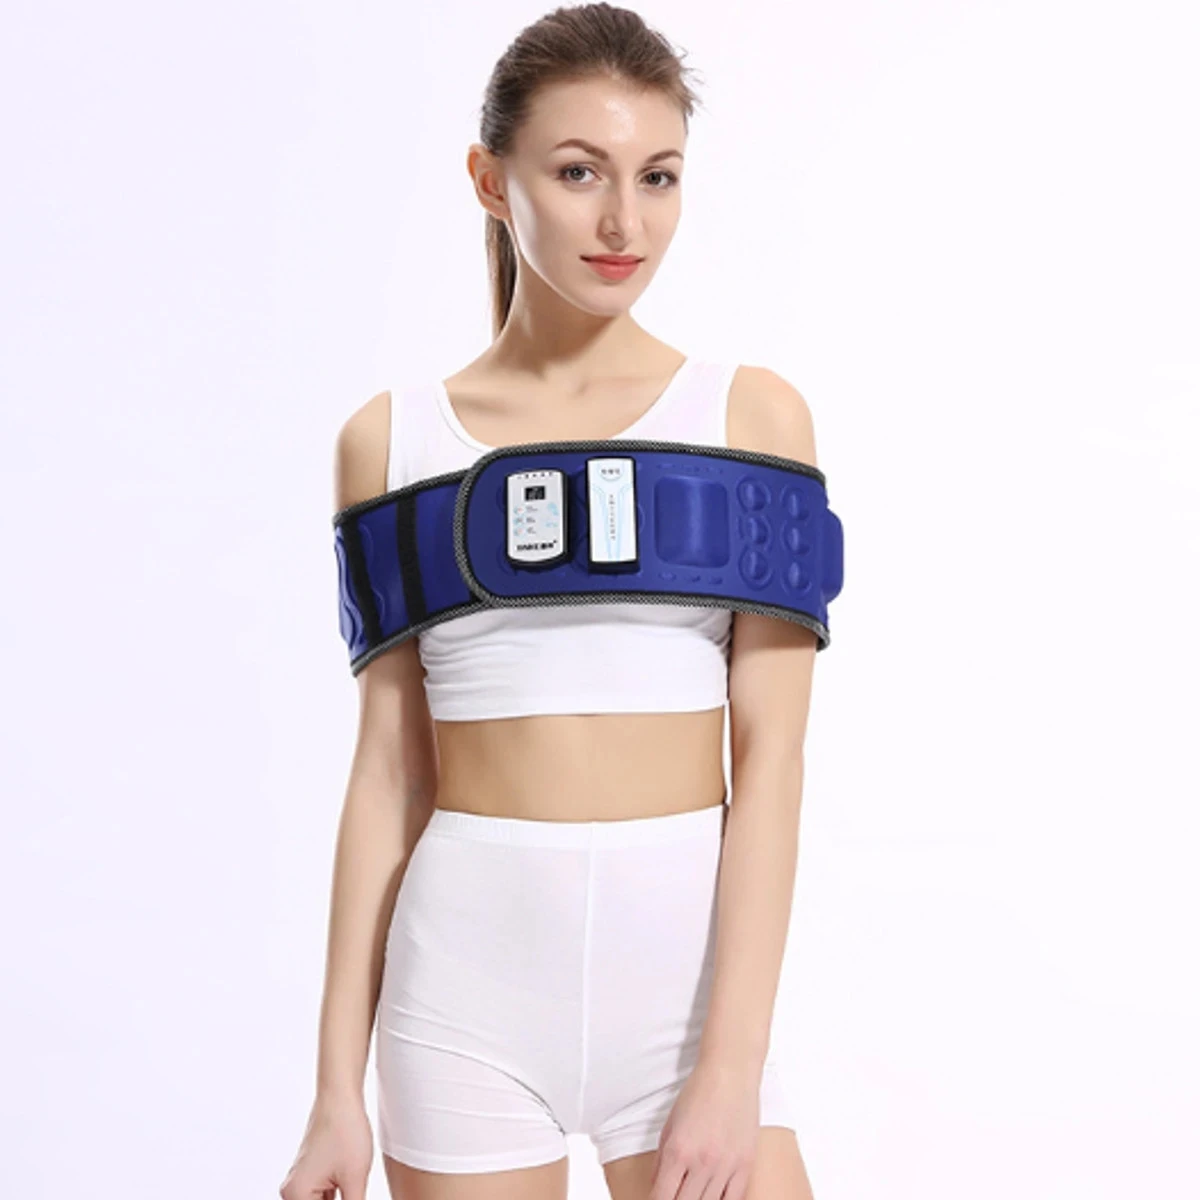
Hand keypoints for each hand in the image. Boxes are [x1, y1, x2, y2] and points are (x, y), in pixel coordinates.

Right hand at [279, 1092, 372, 1199]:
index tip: (353, 1196)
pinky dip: (339, 1199)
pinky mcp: (313, 1175)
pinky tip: (354, 1190)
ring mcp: (302, 1182)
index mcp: (295, 1196)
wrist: (341, 1095)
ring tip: (353, 1184)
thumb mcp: (355, 1179)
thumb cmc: (345, 1129)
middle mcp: (292, 1191)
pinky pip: (325, 1198)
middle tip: (355, 1192)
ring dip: (342, 1199)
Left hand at [649, 1055, 761, 1199]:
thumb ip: (661, 1160)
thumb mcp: (669, 1125)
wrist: (730, 1074)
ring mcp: (726, 1165)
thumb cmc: (697, 1094)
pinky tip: (714, 1197)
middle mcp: (701, 1162)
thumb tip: (657, 1187)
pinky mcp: (746, 1165)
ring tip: (693, 1194)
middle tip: (675, 1196)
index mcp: (677, 1150)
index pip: (661, 1198)